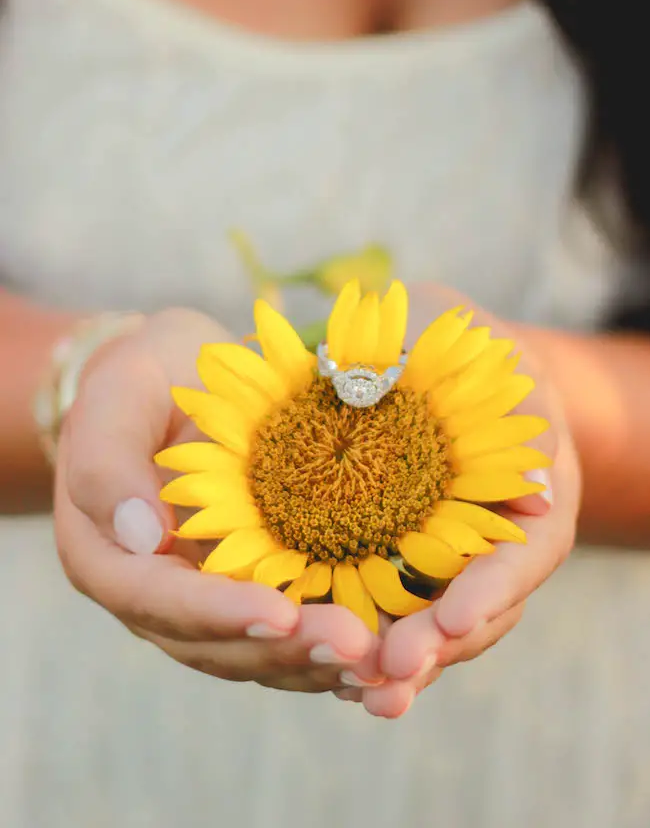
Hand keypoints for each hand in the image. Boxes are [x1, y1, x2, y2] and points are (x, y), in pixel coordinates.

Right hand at [54, 308, 376, 692]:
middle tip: (356, 647)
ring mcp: (204, 599)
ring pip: (255, 652)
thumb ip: (110, 461)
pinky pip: (285, 632)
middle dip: (287, 650)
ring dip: (316, 662)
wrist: (175, 384)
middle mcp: (155, 594)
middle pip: (215, 644)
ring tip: (377, 658)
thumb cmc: (142, 382)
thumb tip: (140, 534)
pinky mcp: (248, 589)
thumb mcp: (116, 398)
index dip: (219, 613)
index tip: (282, 613)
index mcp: (108, 556)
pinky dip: (328, 649)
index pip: (158, 599)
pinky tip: (382, 650)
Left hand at [334, 284, 581, 717]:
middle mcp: (506, 528)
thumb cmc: (447, 337)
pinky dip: (374, 641)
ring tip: (364, 694)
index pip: (528, 543)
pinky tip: (335, 669)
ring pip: (446, 622)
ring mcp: (463, 552)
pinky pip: (401, 610)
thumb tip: (433, 423)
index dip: (493, 585)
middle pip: (488, 603)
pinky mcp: (413, 563)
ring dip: (407, 661)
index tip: (452, 620)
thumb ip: (432, 359)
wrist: (439, 363)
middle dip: (442, 642)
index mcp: (532, 474)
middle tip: (391, 674)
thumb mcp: (443, 327)